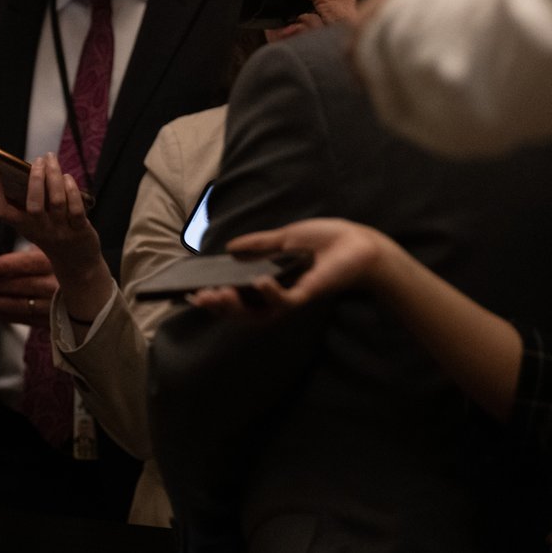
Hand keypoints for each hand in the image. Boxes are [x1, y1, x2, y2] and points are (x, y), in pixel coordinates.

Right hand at [0, 153, 100, 275]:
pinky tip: (67, 177)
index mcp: (23, 227)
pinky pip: (76, 208)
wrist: (76, 263)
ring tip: (52, 161)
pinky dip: (72, 190)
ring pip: (57, 201)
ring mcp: (60, 231)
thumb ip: (27, 203)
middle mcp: (40, 230)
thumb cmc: (52, 234)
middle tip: (38, 160)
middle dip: (36, 178)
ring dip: (54, 177)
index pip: (1, 211)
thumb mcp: (33, 225)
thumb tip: (25, 169)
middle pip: (34, 204)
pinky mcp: (80, 231)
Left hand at [0, 249, 58, 326]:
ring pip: (19, 305)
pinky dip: (3, 314)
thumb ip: (26, 253)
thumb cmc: (59, 263)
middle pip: (19, 286)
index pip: (28, 264)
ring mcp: (55, 305)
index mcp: (55, 262)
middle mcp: (57, 285)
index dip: (5, 265)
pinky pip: (23, 318)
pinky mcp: (51, 320)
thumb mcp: (48, 251)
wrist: (85, 289)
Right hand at [189, 218, 404, 312]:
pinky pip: (284, 302)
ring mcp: (291, 299)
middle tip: (201, 298)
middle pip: (242, 313)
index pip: (237, 298)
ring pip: (258, 314)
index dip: (215, 300)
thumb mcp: (285, 238)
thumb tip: (230, 247)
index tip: (193, 294)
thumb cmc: (326, 240)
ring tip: (219, 295)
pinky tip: (258, 282)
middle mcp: (278, 297)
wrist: (357, 243)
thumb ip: (258, 244)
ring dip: (236, 308)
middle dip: (219, 308)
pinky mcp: (306, 296)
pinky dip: (269, 294)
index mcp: (270, 285)